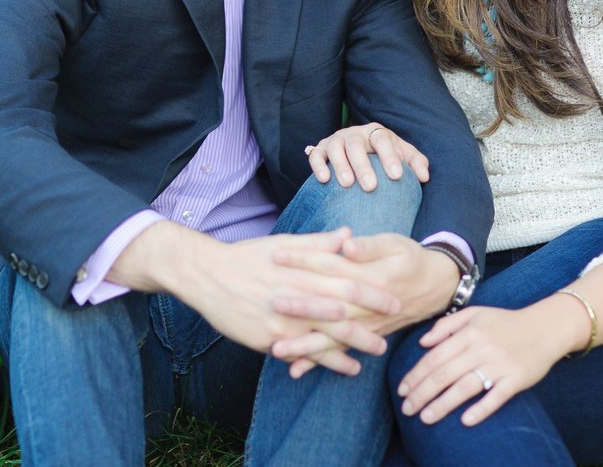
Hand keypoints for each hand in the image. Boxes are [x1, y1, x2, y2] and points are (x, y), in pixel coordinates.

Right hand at [144, 225, 402, 375]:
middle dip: (368, 328)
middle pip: (342, 316)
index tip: (395, 300)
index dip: (374, 294)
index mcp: (303, 271)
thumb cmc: (248, 256)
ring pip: (324, 339)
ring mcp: (282, 321)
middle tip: (389, 338)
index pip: (348, 283)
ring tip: (369, 357)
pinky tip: (341, 367)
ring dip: (350, 350)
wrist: (207, 274)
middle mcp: (296, 297)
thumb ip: (319, 243)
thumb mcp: (285, 243)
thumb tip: (348, 235)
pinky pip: (300, 354)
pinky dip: (322, 362)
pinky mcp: (267, 339)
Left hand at [269, 233, 458, 375]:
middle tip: (271, 304)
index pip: (332, 266)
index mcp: (373, 277)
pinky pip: (340, 352)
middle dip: (300, 306)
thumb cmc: (410, 258)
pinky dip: (319, 362)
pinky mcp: (366, 337)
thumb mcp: (394, 244)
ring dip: (305, 345)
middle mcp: (369, 306)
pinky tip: (296, 370)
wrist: (436, 287)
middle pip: (329, 305)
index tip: (277, 255)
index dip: (305, 259)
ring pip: (333, 337)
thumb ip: (369, 246)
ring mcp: (367, 325)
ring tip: (277, 349)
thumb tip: (346, 244)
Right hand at [307, 123, 429, 190]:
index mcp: (376, 133)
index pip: (383, 140)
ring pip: (335, 148)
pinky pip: (316, 155)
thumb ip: (415, 163)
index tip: (397, 176)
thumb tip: (424, 177)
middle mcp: (355, 134)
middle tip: (371, 187)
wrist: (359, 151)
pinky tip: (324, 180)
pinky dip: (318, 166)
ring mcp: (336, 140)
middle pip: (357, 145)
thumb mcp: (402, 155)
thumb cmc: (383, 156)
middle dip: (363, 166)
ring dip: (340, 166)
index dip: (389, 157)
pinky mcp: (320, 148)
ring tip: (347, 185)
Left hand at [396, 299, 585, 425]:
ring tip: (426, 418)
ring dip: (443, 404)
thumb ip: (446, 325)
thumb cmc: (505, 322)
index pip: (435, 357)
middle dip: (422, 393)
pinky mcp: (517, 379)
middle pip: (445, 374)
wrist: (545, 327)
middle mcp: (482, 349)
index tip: (402, 390)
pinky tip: (465, 420)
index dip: (416, 374)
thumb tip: (423, 343)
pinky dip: (481, 409)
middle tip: (407, 409)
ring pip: (465, 387)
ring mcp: (500, 365)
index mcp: (469, 333)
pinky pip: (497, 396)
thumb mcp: (474, 314)